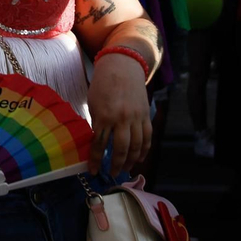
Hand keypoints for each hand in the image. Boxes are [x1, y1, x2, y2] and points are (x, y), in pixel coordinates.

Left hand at [86, 54, 150, 173]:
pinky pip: (147, 137)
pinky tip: (140, 158)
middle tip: (112, 174)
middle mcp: (122, 119)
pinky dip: (145, 150)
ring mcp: (136, 117)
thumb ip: (96, 123)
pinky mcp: (146, 115)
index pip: (100, 144)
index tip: (94, 172)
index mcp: (104, 116)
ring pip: (137, 146)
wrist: (123, 65)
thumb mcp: (93, 103)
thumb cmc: (103, 84)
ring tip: (125, 170)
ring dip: (132, 161)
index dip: (96, 160)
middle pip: (121, 149)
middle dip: (116, 165)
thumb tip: (97, 144)